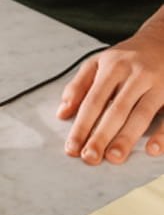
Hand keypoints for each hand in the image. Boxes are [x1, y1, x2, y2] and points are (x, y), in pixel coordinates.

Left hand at [57, 20, 163, 164]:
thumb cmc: (127, 56)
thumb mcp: (97, 62)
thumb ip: (78, 86)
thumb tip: (62, 113)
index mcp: (113, 67)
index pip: (93, 101)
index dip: (81, 126)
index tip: (72, 147)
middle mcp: (137, 74)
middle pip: (116, 110)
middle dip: (101, 136)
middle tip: (90, 158)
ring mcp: (159, 83)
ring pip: (141, 114)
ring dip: (127, 138)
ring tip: (114, 157)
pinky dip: (162, 134)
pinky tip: (152, 149)